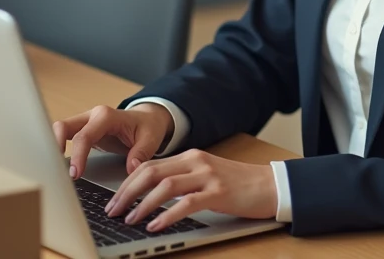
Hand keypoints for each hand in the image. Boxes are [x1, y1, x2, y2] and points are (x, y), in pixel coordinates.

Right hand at [53, 103, 174, 178]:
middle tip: (58, 172)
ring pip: (59, 130)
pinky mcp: (82, 131)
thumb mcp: (151, 139)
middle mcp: (92, 116)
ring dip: (53, 147)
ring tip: (54, 171)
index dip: (78, 155)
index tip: (76, 174)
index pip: (85, 135)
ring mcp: (85, 123)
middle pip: (63, 127)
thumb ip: (141, 152)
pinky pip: (64, 137)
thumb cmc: (147, 127)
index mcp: (107, 116)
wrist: (147, 120)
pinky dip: (57, 149)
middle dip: (55, 147)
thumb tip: (131, 168)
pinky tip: (58, 166)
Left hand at [105, 149, 277, 231]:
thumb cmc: (238, 184)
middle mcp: (195, 162)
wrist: (270, 185)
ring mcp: (207, 176)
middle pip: (151, 173)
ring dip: (142, 205)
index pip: (149, 165)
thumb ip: (183, 180)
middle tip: (113, 210)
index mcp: (190, 157)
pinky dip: (167, 215)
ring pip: (164, 187)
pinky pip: (186, 204)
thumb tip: (151, 197)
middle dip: (127, 193)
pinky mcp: (218, 193)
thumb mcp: (206, 175)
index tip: (114, 199)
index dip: (127, 183)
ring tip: (130, 220)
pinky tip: (156, 226)